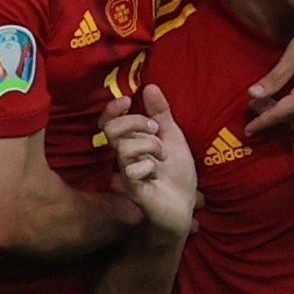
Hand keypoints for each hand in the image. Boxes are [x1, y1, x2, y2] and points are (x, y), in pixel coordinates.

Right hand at [102, 87, 198, 240]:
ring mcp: (127, 174)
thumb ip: (161, 114)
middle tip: (155, 130)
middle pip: (111, 129)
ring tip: (162, 156)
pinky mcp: (134, 191)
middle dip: (135, 122)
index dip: (113, 108)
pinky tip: (155, 174)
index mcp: (131, 142)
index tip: (129, 100)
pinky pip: (132, 171)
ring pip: (124, 147)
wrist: (185, 207)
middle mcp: (124, 157)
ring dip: (149, 145)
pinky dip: (146, 166)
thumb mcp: (173, 137)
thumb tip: (150, 86)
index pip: (108, 121)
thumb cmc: (176, 174)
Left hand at [246, 0, 293, 134]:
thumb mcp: (293, 54)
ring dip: (286, 114)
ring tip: (269, 105)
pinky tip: (291, 101)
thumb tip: (254, 94)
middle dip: (272, 116)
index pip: (281, 113)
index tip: (248, 129)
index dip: (263, 122)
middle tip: (255, 108)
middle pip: (293, 117)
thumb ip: (275, 78)